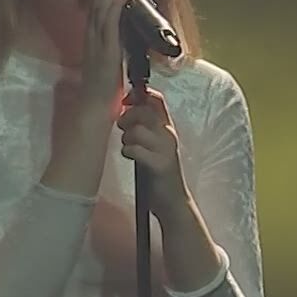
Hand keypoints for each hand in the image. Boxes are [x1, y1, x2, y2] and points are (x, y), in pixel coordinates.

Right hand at [80, 0, 145, 102]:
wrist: (96, 108)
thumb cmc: (105, 88)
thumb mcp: (110, 58)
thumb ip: (115, 43)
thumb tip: (127, 31)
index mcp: (92, 33)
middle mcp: (91, 32)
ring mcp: (97, 40)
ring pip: (101, 2)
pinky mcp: (106, 49)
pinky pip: (109, 20)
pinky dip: (117, 2)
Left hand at [117, 89, 189, 206]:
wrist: (173, 201)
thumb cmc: (158, 172)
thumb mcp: (153, 144)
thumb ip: (143, 126)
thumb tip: (125, 108)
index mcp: (167, 127)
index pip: (156, 99)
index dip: (138, 95)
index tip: (126, 102)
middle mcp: (169, 134)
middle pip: (144, 110)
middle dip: (127, 117)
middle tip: (123, 128)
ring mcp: (166, 149)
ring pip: (137, 130)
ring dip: (126, 138)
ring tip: (129, 147)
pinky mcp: (160, 164)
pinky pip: (136, 149)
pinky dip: (128, 152)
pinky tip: (131, 157)